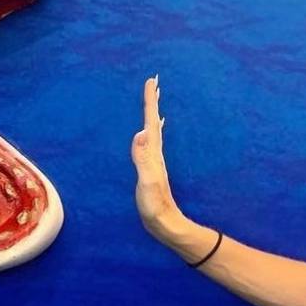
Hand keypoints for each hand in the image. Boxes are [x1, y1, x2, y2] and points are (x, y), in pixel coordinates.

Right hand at [131, 75, 181, 237]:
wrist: (165, 224)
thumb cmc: (155, 206)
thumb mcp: (147, 182)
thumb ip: (143, 158)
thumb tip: (141, 133)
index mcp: (153, 154)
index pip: (150, 122)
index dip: (150, 102)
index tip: (151, 81)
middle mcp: (155, 155)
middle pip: (153, 123)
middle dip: (152, 102)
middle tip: (154, 83)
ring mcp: (154, 162)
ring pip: (153, 131)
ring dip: (152, 115)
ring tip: (153, 102)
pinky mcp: (151, 170)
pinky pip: (151, 144)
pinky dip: (151, 132)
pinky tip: (151, 134)